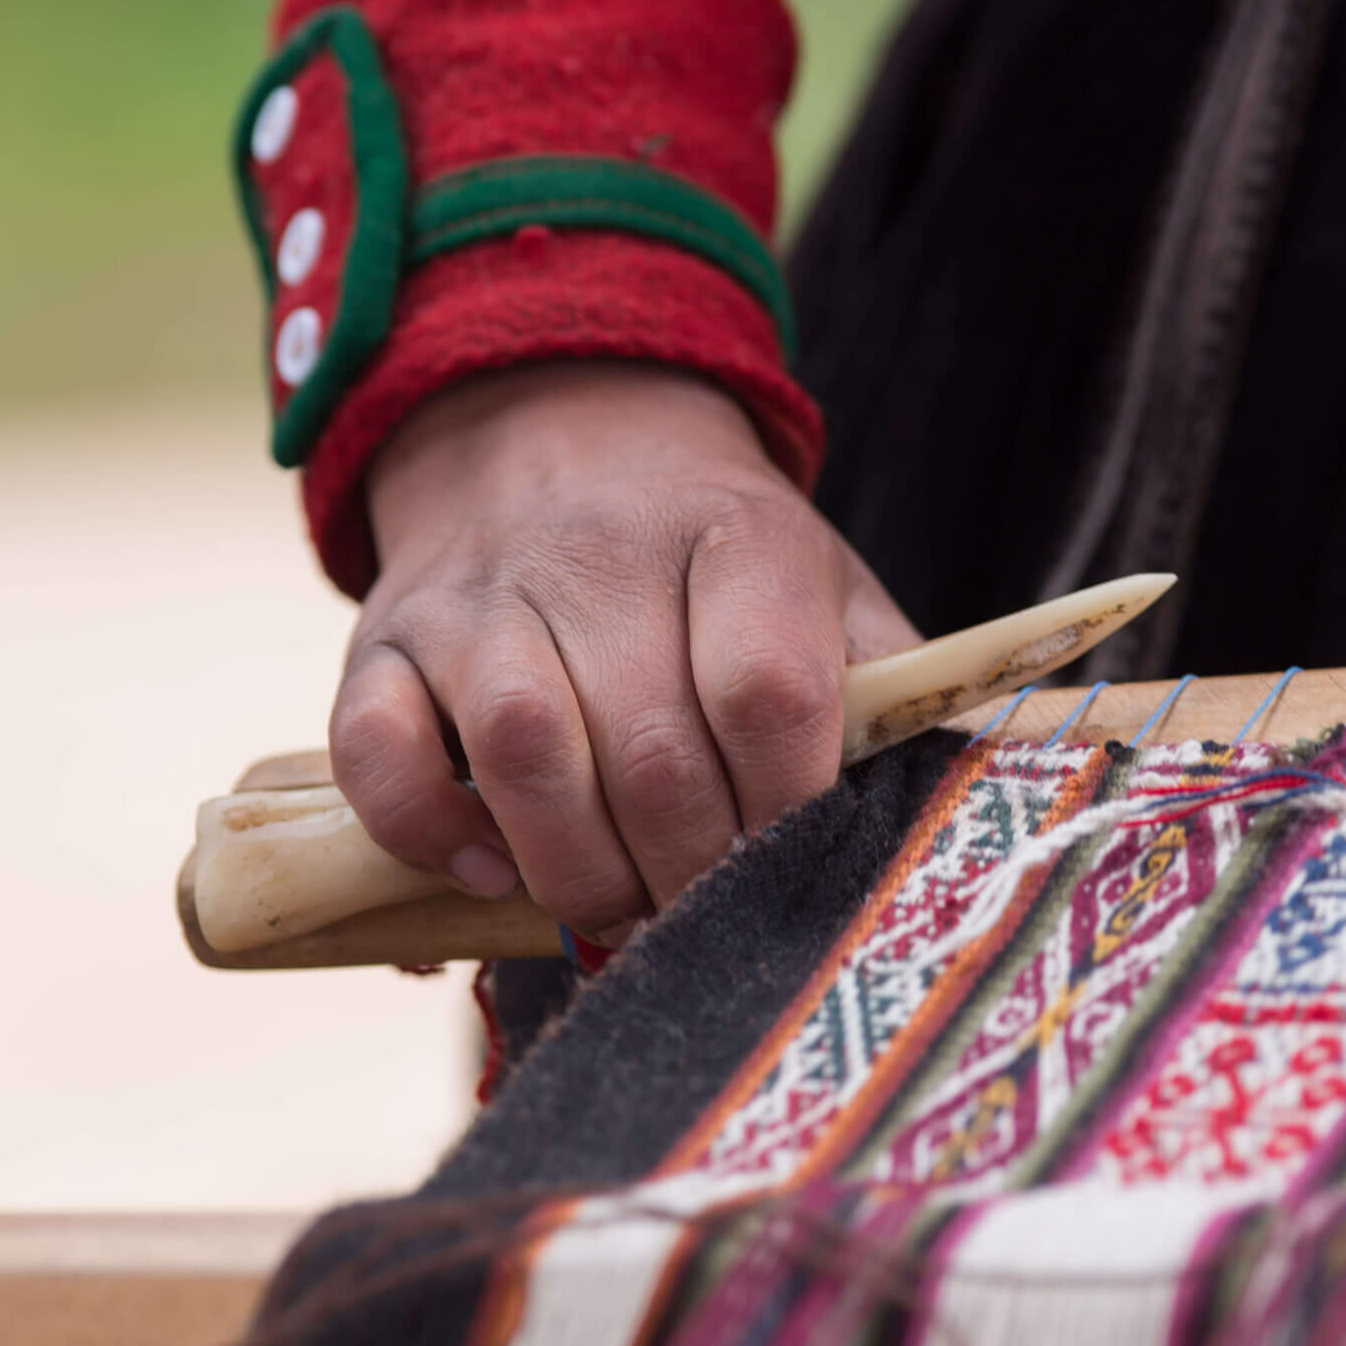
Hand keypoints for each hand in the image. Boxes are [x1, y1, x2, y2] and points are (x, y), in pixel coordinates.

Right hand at [334, 361, 920, 943]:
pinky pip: (379, 752)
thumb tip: (966, 806)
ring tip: (618, 905)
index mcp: (738, 536)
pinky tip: (491, 866)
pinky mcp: (384, 638)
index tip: (796, 863)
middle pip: (653, 750)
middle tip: (707, 914)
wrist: (554, 430)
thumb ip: (892, 687)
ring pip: (521, 750)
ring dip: (578, 868)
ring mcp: (480, 594)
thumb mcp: (824, 585)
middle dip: (690, 871)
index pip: (768, 689)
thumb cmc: (716, 558)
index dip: (787, 807)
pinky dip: (430, 831)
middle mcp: (600, 552)